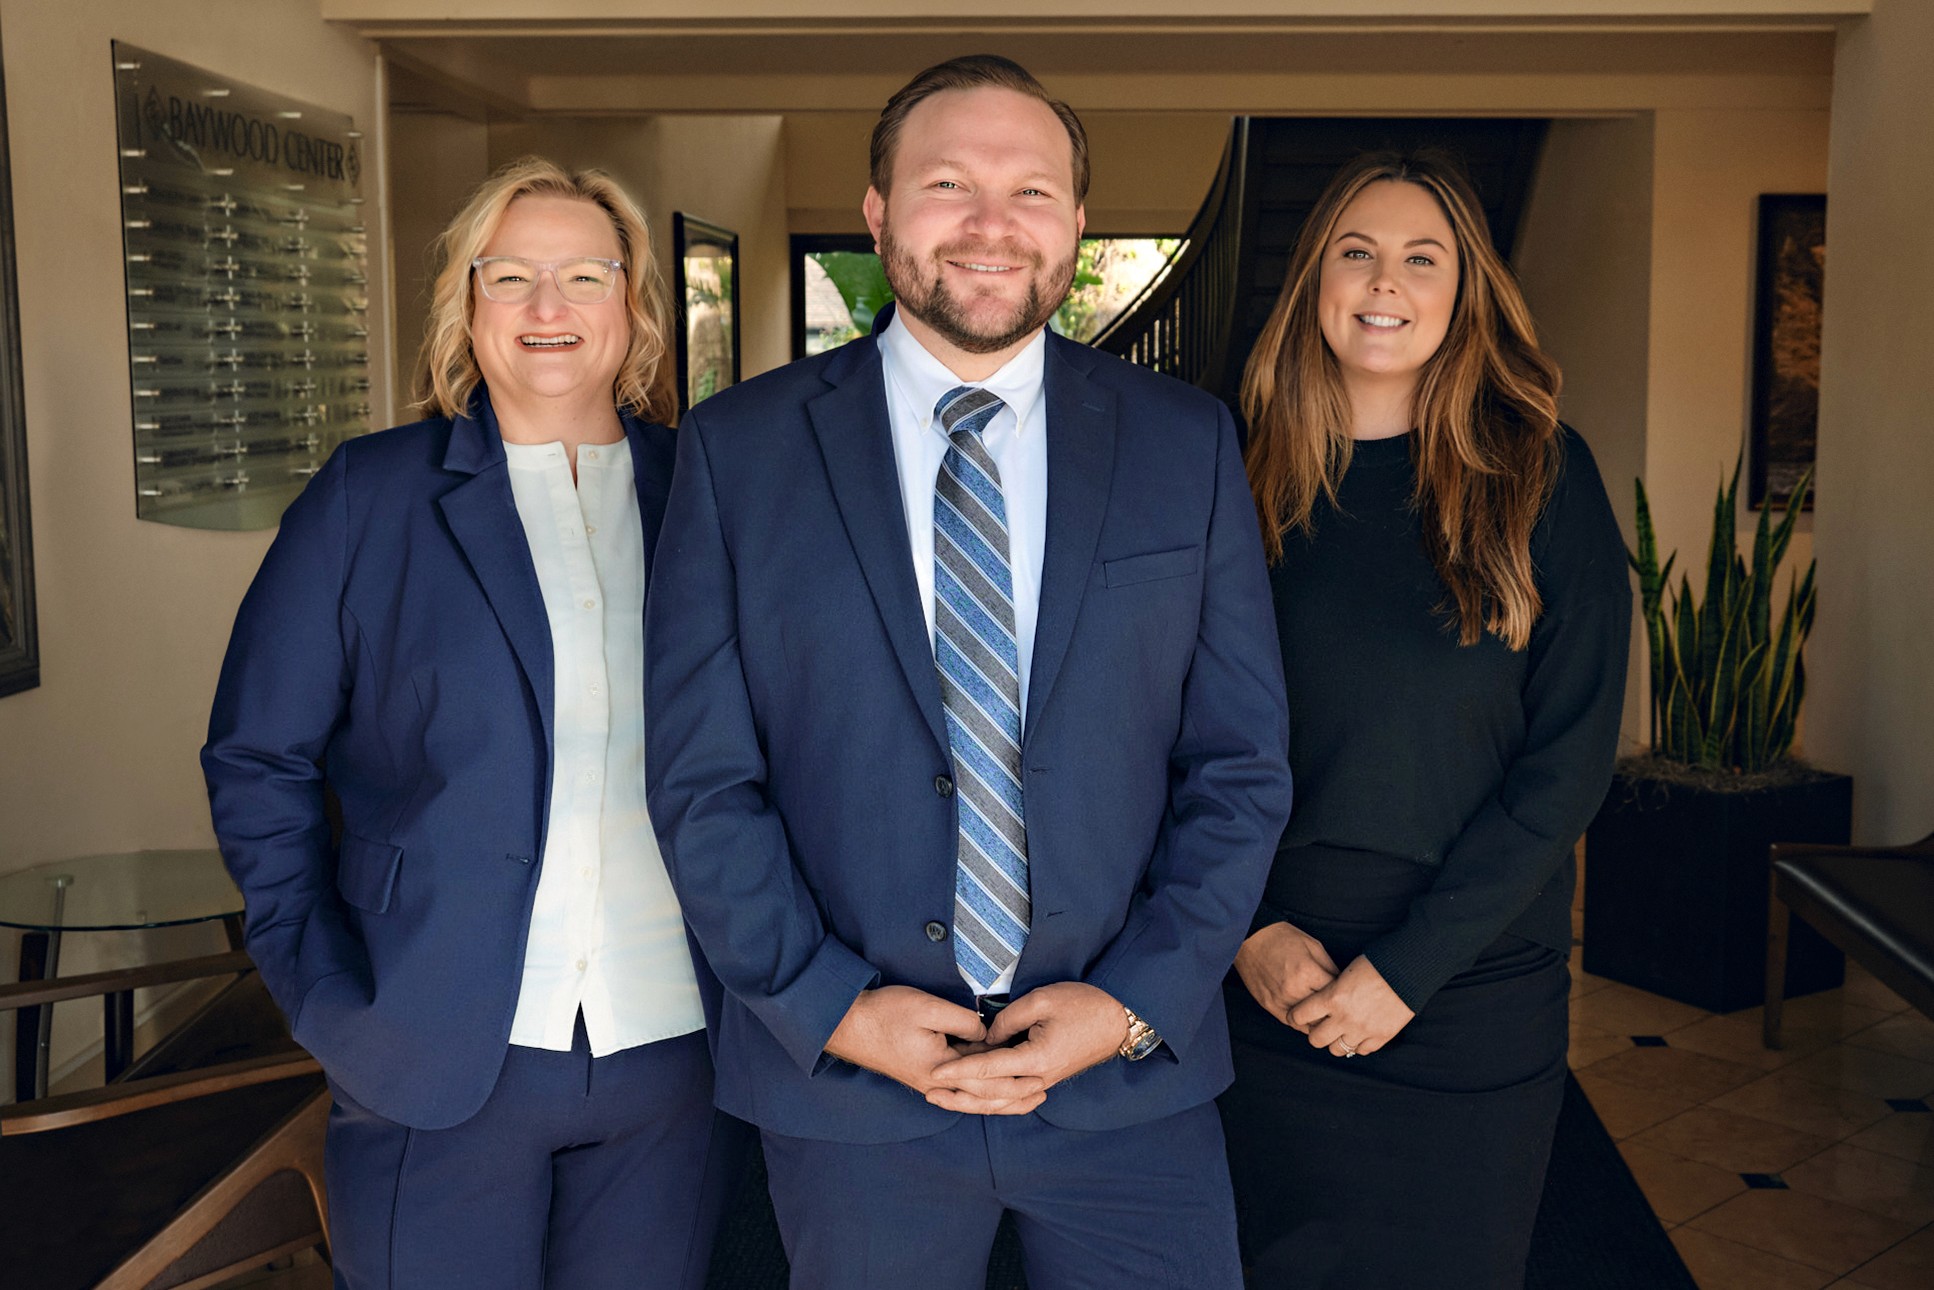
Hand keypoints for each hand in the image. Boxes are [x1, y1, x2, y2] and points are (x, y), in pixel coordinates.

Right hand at [824, 985, 1044, 1113]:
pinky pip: (960, 1090)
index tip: (1041, 1075)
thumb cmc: (885, 1013)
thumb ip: (963, 1021)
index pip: (987, 1080)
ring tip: (1026, 1098)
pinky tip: (993, 1088)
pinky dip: (981, 1092)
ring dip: (1001, 1099)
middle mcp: (936, 1084)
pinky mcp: (925, 1075)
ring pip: (972, 1097)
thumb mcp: (927, 1008)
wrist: (849, 1024)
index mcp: (940, 1069)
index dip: (1016, 1079)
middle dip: (1015, 1096)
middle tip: (1043, 1092)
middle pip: (983, 1096)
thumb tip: (987, 1033)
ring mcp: (930, 1083)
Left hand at [926, 982, 1127, 1113]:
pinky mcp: (1046, 1079)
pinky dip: (992, 1099)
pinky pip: (1014, 1096)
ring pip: (1002, 1101)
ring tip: (944, 1098)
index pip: (989, 1068)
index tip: (934, 1073)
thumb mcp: (1042, 1000)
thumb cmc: (1082, 1004)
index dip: (959, 1070)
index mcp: (1037, 1059)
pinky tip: (975, 1098)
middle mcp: (1039, 1078)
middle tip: (928, 1090)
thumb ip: (1008, 1019)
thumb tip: (987, 1035)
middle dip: (958, 1094)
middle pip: (992, 1094)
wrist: (1117, 1019)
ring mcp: (1044, 1082)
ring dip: (972, 1101)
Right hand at [1234, 920, 1337, 1023]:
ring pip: (1309, 1022)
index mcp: (1308, 972)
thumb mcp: (1313, 946)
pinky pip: (1292, 1024)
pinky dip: (1303, 1023)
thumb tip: (1342, 985)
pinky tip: (1309, 1016)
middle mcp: (1294, 990)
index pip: (1335, 994)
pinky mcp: (1270, 1006)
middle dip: (1333, 1009)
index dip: (1344, 994)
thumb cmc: (1282, 938)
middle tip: (1339, 1006)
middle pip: (1324, 1012)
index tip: (1346, 993)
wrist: (1250, 938)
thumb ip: (1330, 967)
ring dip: (1319, 1019)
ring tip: (1325, 1013)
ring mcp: (1281, 1000)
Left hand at [1287, 956, 1414, 1057]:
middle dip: (1314, 1033)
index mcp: (1332, 997)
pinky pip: (1361, 1051)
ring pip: (1336, 1050)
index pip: (1300, 1016)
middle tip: (1318, 1027)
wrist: (1407, 970)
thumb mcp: (1344, 973)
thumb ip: (1330, 992)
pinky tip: (1358, 1034)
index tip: (1296, 1016)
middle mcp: (1344, 1017)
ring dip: (1335, 1042)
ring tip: (1339, 1032)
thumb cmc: (1375, 965)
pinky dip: (1357, 1044)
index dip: (1295, 1016)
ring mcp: (1363, 1029)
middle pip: (1316, 1039)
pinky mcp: (1381, 1036)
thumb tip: (1320, 1005)